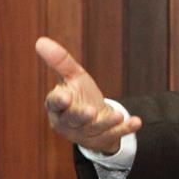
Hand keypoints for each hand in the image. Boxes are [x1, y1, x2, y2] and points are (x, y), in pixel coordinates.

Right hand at [36, 36, 140, 153]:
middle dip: (81, 115)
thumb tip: (41, 41)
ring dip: (107, 122)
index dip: (59, 101)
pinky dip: (126, 129)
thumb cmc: (79, 95)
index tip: (66, 97)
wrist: (94, 120)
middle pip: (73, 119)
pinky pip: (115, 134)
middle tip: (90, 111)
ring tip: (119, 115)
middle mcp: (68, 123)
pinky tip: (137, 122)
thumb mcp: (73, 77)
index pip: (55, 103)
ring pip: (95, 128)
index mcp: (57, 107)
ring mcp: (86, 132)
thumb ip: (60, 61)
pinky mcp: (104, 138)